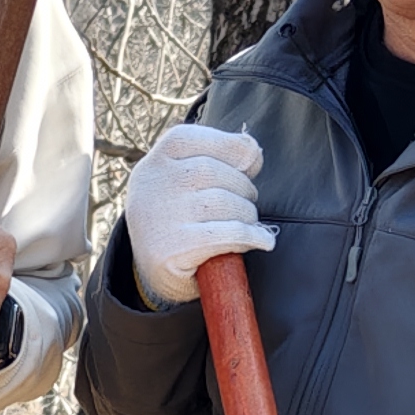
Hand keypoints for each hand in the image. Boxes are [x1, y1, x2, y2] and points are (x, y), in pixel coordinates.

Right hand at [125, 122, 273, 307]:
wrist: (154, 275)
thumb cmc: (179, 222)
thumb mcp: (185, 184)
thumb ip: (214, 160)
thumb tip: (252, 152)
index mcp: (155, 162)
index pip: (198, 139)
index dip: (232, 149)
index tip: (248, 165)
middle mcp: (153, 184)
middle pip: (214, 171)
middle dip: (243, 189)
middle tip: (246, 206)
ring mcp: (161, 216)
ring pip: (224, 202)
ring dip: (247, 215)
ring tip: (248, 225)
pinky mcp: (173, 247)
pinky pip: (228, 233)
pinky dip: (251, 236)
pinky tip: (261, 241)